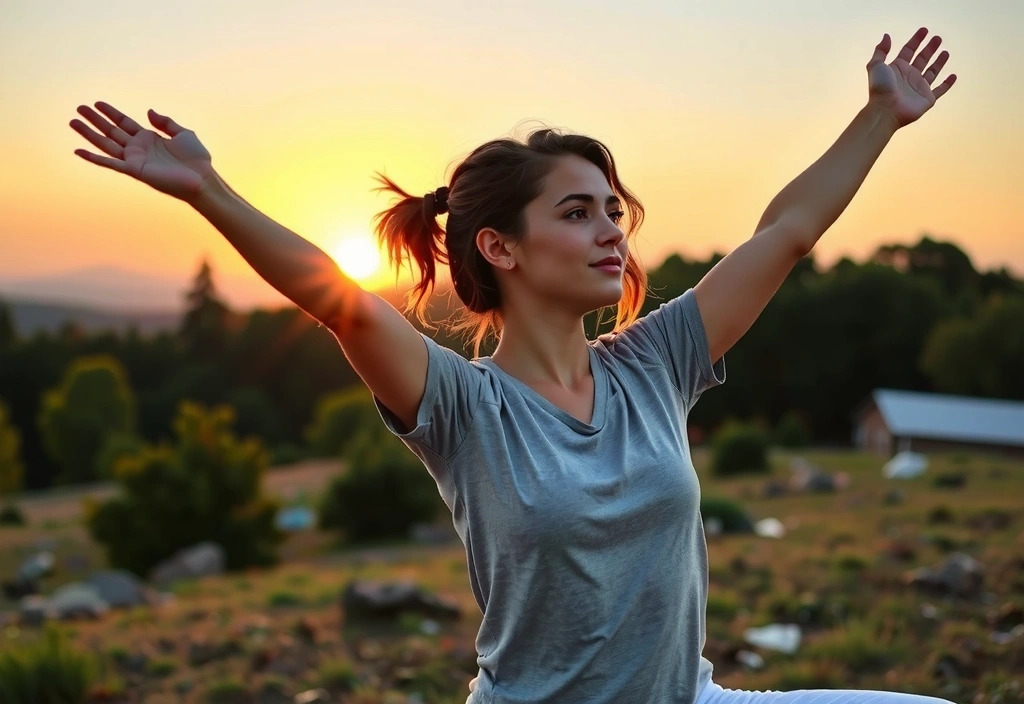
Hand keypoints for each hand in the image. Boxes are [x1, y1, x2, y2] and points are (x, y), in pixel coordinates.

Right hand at [70, 102, 213, 201]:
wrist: (202, 178)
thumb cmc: (196, 159)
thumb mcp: (183, 133)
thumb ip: (165, 122)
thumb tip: (148, 111)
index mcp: (148, 138)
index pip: (124, 122)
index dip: (111, 112)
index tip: (97, 103)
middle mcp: (138, 148)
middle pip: (111, 131)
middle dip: (95, 120)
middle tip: (79, 108)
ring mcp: (135, 159)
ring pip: (106, 144)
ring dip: (89, 134)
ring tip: (73, 122)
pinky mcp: (135, 170)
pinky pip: (110, 163)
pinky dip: (94, 158)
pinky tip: (78, 151)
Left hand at [866, 27, 956, 128]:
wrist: (886, 110)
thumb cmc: (880, 89)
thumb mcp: (875, 66)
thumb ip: (881, 51)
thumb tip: (886, 36)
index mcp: (898, 68)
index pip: (909, 50)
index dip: (916, 40)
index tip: (924, 30)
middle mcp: (909, 77)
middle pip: (922, 59)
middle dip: (930, 48)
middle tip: (937, 38)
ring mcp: (919, 87)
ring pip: (932, 71)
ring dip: (939, 62)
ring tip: (945, 52)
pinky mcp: (927, 98)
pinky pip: (940, 90)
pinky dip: (947, 84)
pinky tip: (952, 76)